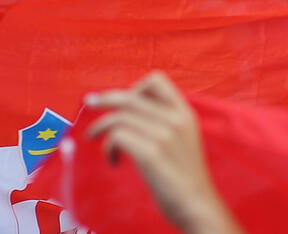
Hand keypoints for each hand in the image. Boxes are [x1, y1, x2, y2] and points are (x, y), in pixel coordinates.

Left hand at [86, 72, 241, 233]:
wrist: (198, 206)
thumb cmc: (185, 176)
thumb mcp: (183, 139)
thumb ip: (164, 121)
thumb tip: (129, 108)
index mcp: (184, 113)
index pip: (156, 80)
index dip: (134, 88)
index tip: (121, 101)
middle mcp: (175, 119)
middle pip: (130, 97)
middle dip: (104, 99)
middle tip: (89, 104)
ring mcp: (164, 136)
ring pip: (120, 117)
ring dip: (101, 127)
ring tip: (96, 140)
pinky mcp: (152, 154)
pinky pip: (118, 136)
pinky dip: (108, 147)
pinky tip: (114, 161)